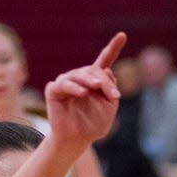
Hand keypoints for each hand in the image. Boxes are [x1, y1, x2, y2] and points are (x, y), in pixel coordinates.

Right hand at [45, 33, 125, 152]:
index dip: (113, 48)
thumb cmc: (92, 127)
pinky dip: (74, 88)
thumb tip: (108, 71)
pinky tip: (82, 93)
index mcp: (94, 82)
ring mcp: (66, 82)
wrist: (76, 141)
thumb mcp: (108, 110)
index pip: (104, 61)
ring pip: (80, 75)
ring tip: (97, 88)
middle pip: (94, 71)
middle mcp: (80, 79)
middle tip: (115, 96)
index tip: (123, 35)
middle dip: (105, 82)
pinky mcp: (54, 90)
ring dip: (91, 81)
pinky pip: (64, 84)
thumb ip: (111, 92)